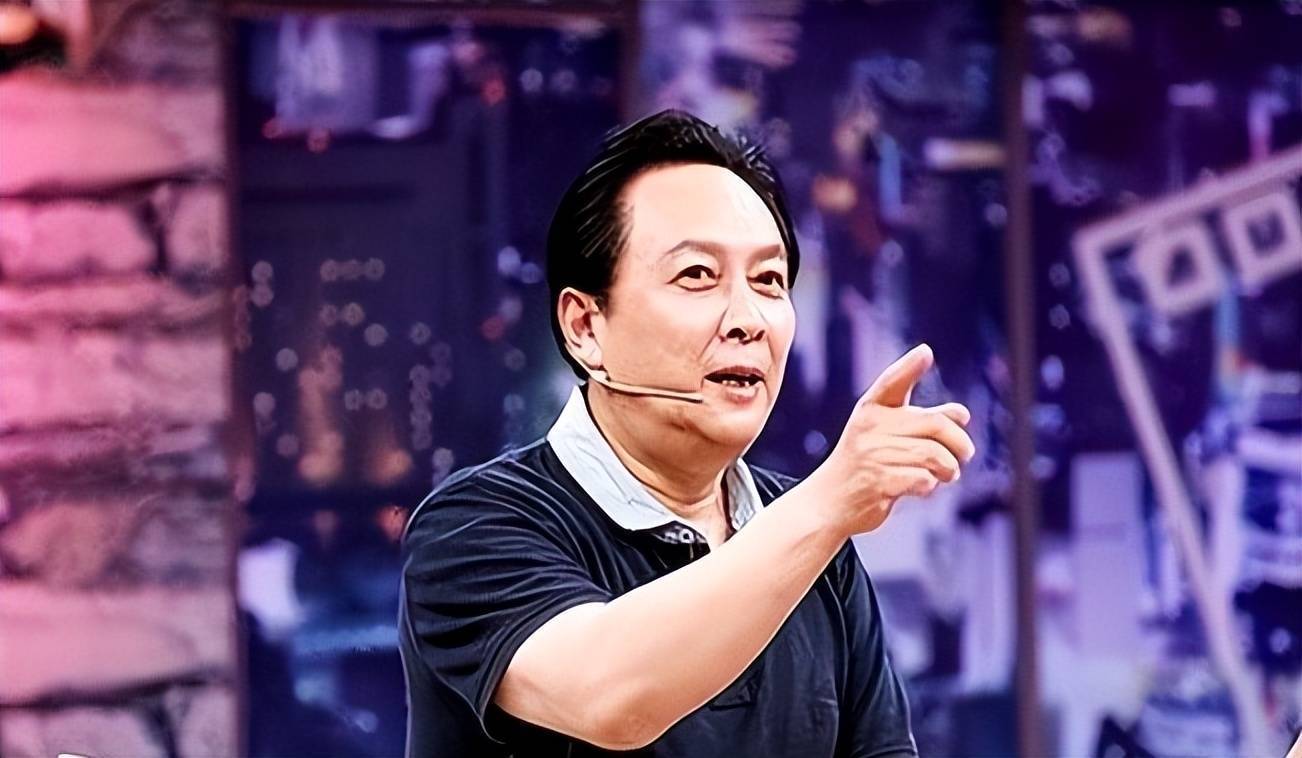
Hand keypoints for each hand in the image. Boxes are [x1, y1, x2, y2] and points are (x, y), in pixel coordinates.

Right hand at [810, 344, 975, 535]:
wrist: (829, 501)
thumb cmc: (864, 465)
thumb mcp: (884, 435)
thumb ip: (921, 422)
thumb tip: (962, 413)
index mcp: (870, 410)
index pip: (891, 382)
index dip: (909, 367)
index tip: (926, 352)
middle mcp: (871, 427)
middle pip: (933, 424)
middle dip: (958, 441)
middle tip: (966, 454)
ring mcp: (873, 455)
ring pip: (934, 455)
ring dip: (949, 468)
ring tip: (948, 474)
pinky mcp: (878, 482)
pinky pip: (924, 480)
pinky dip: (931, 486)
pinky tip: (925, 488)